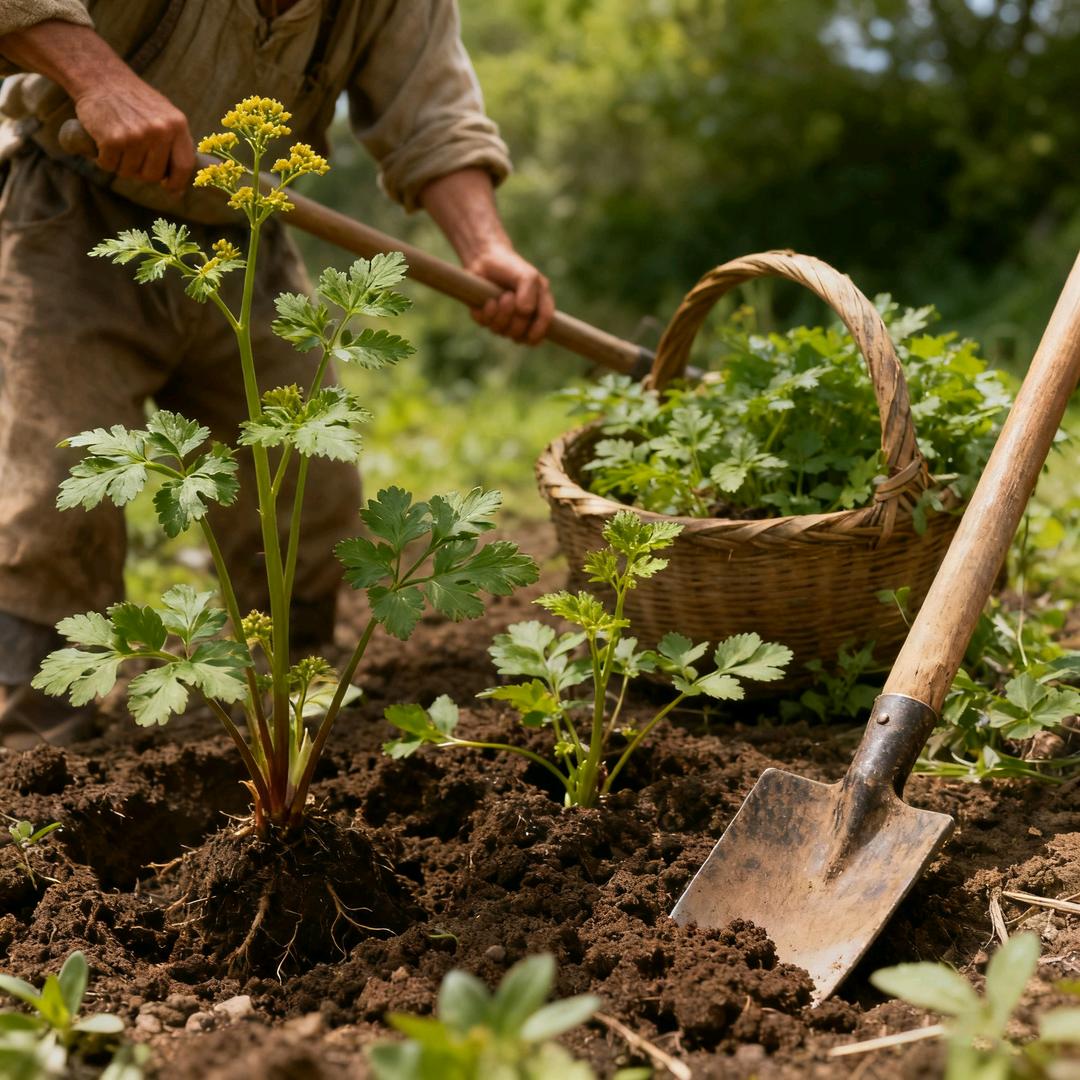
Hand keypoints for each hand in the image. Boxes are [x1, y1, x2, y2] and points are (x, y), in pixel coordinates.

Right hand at [75, 77, 193, 192]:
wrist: (102, 78)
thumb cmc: (136, 103)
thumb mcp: (165, 116)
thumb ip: (175, 147)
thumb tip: (178, 193)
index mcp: (177, 125)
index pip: (184, 166)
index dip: (176, 182)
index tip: (168, 187)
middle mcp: (159, 131)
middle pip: (153, 175)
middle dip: (141, 172)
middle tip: (132, 155)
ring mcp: (136, 136)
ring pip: (129, 172)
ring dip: (120, 164)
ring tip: (118, 143)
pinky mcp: (112, 139)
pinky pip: (109, 165)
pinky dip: (103, 159)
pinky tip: (103, 142)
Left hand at [465, 243, 554, 344]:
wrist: (485, 258)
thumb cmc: (511, 267)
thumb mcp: (527, 275)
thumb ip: (530, 292)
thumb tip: (525, 312)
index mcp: (539, 307)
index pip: (543, 327)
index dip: (538, 333)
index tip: (531, 335)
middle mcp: (522, 318)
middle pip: (521, 334)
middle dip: (515, 320)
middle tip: (508, 296)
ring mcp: (503, 320)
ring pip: (502, 332)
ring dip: (501, 315)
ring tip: (501, 297)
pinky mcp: (486, 318)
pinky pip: (486, 325)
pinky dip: (487, 314)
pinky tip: (489, 301)